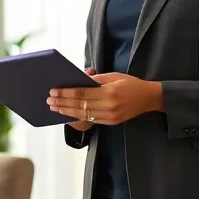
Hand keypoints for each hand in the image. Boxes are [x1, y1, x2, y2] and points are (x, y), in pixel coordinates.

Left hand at [48, 72, 163, 126]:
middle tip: (50, 100)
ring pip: (84, 115)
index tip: (54, 91)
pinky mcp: (111, 122)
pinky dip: (78, 117)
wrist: (149, 98)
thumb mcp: (114, 76)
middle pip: (80, 105)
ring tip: (55, 108)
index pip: (82, 93)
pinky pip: (91, 120)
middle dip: (63, 103)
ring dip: (67, 111)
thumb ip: (96, 79)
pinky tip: (68, 113)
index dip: (66, 93)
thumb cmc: (130, 83)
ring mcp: (110, 116)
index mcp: (109, 92)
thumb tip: (77, 81)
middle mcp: (109, 106)